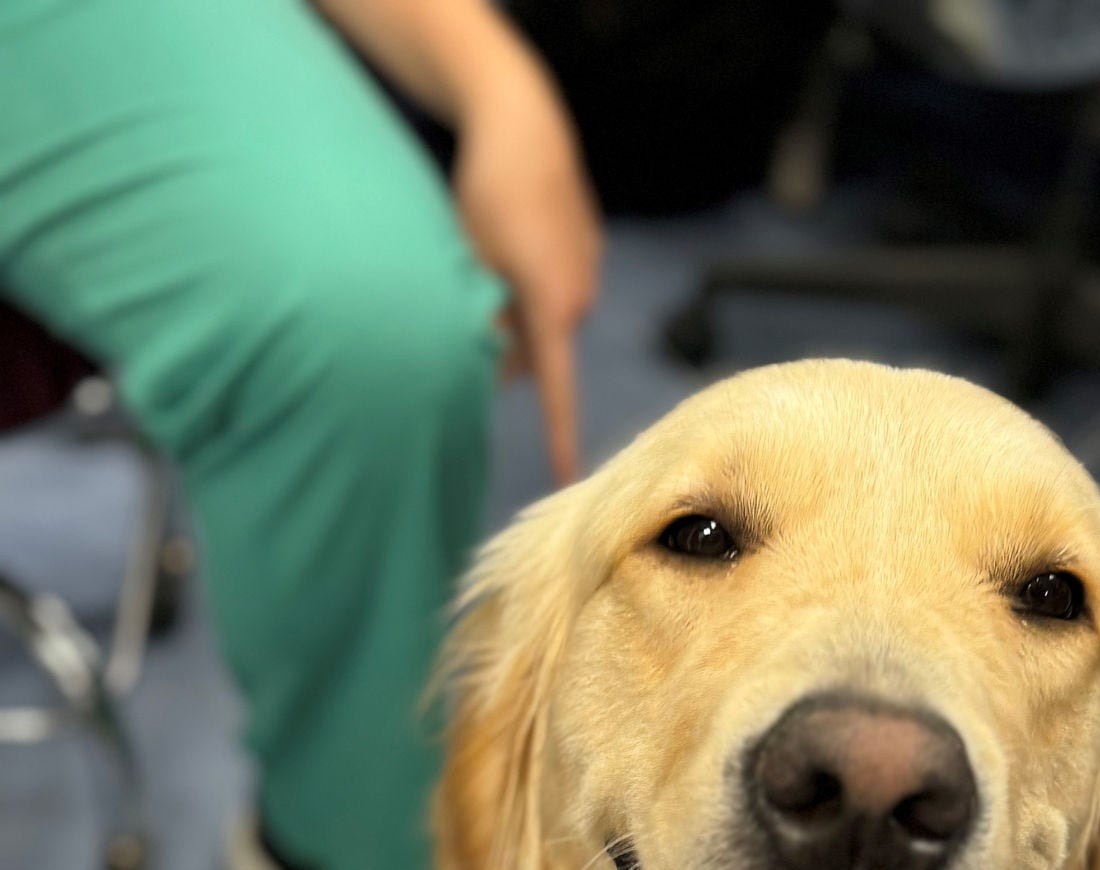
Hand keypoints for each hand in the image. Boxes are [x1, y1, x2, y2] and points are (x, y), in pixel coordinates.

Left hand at [453, 50, 602, 484]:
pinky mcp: (585, 246)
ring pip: (545, 316)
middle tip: (469, 316)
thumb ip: (478, 319)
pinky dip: (530, 280)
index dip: (561, 436)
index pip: (557, 389)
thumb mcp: (469, 262)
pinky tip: (510, 237)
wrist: (521, 117)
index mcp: (552, 306)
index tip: (568, 477)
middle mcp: (579, 296)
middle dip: (506, 347)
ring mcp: (587, 269)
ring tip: (486, 260)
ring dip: (516, 309)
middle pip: (539, 351)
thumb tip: (485, 359)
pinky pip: (555, 285)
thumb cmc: (486, 191)